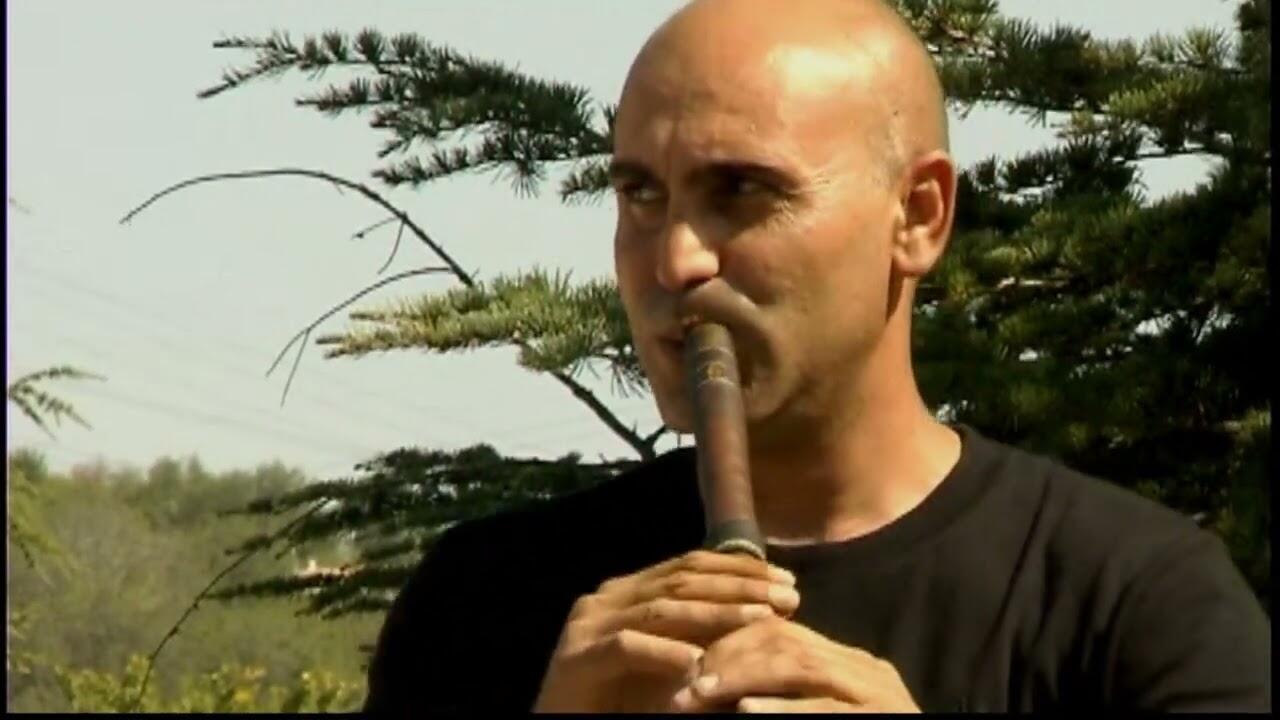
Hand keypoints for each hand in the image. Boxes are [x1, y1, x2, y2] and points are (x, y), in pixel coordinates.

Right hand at [532, 550, 799, 712]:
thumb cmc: (619, 701)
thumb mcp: (669, 660)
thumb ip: (700, 633)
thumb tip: (764, 609)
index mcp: (628, 591)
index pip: (689, 566)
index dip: (739, 569)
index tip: (785, 579)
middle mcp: (607, 597)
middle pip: (682, 580)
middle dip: (740, 586)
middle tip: (787, 594)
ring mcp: (588, 625)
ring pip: (662, 609)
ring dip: (717, 612)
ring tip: (762, 617)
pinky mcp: (577, 659)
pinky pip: (627, 647)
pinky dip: (665, 653)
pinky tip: (699, 662)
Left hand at [670, 615, 920, 712]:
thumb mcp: (813, 709)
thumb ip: (778, 693)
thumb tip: (707, 684)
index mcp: (846, 662)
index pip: (782, 631)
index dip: (730, 641)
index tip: (685, 662)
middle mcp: (864, 669)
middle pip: (787, 641)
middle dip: (730, 657)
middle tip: (685, 682)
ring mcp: (878, 694)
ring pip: (803, 666)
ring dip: (745, 678)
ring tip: (703, 691)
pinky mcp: (882, 719)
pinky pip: (826, 708)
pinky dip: (784, 709)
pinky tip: (748, 710)